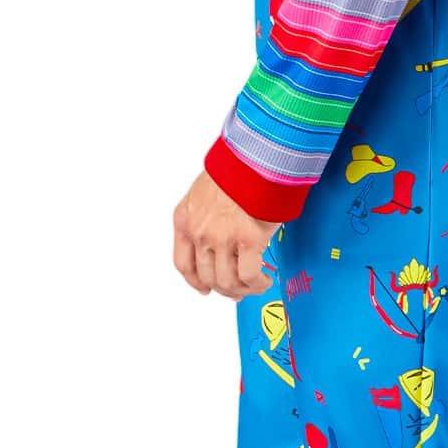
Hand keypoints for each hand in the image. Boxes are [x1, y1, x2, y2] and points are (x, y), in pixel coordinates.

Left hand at [174, 170, 276, 299]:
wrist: (255, 157)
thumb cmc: (236, 168)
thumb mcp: (204, 191)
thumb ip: (203, 216)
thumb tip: (218, 238)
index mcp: (185, 219)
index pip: (183, 263)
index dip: (195, 281)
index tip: (204, 288)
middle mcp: (199, 232)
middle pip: (207, 277)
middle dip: (224, 288)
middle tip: (239, 291)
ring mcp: (222, 238)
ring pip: (227, 282)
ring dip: (243, 290)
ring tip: (256, 284)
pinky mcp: (248, 240)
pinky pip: (249, 276)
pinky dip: (257, 284)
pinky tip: (264, 280)